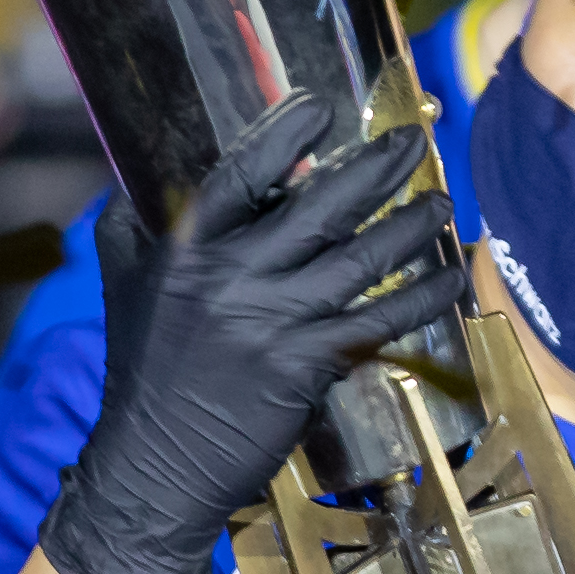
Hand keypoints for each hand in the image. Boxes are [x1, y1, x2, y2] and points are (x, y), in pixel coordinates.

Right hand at [38, 94, 453, 573]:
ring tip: (443, 200)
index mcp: (184, 249)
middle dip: (374, 168)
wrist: (153, 466)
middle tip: (413, 141)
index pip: (242, 174)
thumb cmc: (141, 372)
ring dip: (409, 225)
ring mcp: (272, 320)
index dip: (284, 135)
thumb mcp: (122, 284)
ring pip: (358, 258)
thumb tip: (140, 174)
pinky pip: (377, 319)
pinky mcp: (305, 365)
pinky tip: (452, 275)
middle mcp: (230, 276)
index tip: (322, 107)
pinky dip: (421, 296)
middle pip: (317, 207)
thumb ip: (132, 224)